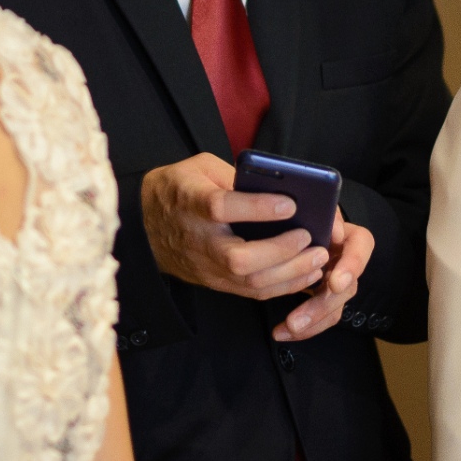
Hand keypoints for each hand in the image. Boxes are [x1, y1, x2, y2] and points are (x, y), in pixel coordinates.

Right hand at [141, 153, 329, 300]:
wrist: (142, 224)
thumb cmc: (179, 188)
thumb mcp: (200, 167)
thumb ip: (235, 176)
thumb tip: (280, 186)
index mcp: (191, 202)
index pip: (223, 208)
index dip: (257, 208)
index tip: (289, 203)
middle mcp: (199, 239)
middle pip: (239, 258)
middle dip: (281, 251)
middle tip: (309, 237)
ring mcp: (206, 265)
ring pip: (249, 282)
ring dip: (290, 272)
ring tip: (318, 256)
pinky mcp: (214, 281)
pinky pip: (251, 292)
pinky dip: (283, 286)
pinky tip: (306, 272)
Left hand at [275, 212, 372, 342]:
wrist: (293, 225)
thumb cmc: (302, 213)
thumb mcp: (312, 207)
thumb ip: (325, 213)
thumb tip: (334, 231)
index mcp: (350, 235)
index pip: (361, 246)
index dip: (352, 266)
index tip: (335, 282)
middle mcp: (348, 261)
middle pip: (347, 286)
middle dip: (322, 305)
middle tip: (298, 319)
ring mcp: (338, 282)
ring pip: (335, 307)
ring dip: (312, 320)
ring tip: (288, 327)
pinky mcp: (325, 298)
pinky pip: (321, 318)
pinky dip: (304, 328)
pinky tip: (281, 332)